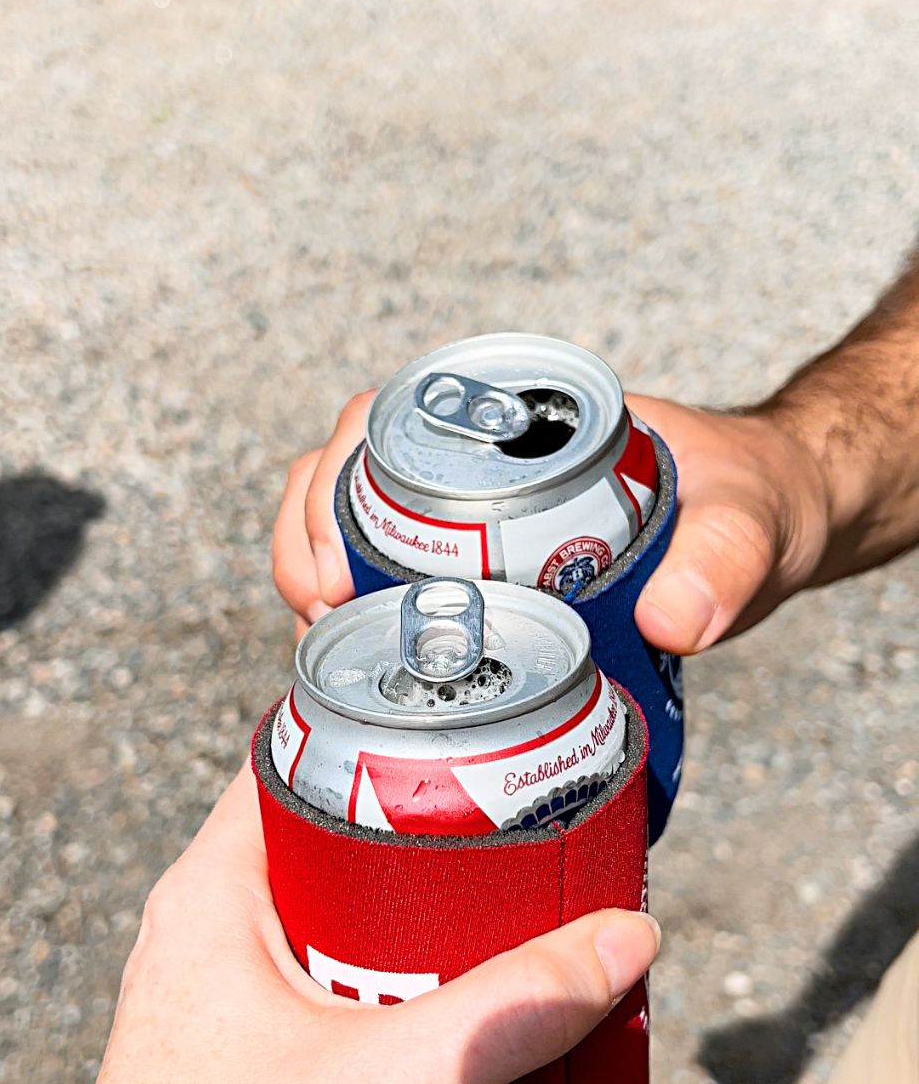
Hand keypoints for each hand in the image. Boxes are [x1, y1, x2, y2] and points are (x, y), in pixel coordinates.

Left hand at [0, 767, 660, 1083]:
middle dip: (435, 852)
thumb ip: (505, 1016)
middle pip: (333, 844)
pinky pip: (332, 997)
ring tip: (514, 943)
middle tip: (529, 855)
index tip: (483, 746)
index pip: (293, 758)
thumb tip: (621, 939)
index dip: (387, 741)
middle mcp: (203, 930)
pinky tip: (457, 1032)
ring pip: (339, 929)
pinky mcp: (240, 1063)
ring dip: (423, 936)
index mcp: (207, 893)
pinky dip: (397, 999)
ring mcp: (218, 999)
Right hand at [268, 392, 831, 653]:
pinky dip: (352, 612)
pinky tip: (356, 663)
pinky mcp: (475, 572)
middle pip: (339, 477)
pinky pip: (385, 576)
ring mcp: (465, 517)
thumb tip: (675, 620)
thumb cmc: (758, 497)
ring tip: (322, 643)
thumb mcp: (750, 521)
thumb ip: (728, 560)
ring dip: (312, 578)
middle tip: (320, 616)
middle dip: (304, 541)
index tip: (336, 562)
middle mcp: (473, 463)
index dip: (331, 478)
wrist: (780, 524)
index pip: (384, 421)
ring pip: (346, 526)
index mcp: (513, 422)